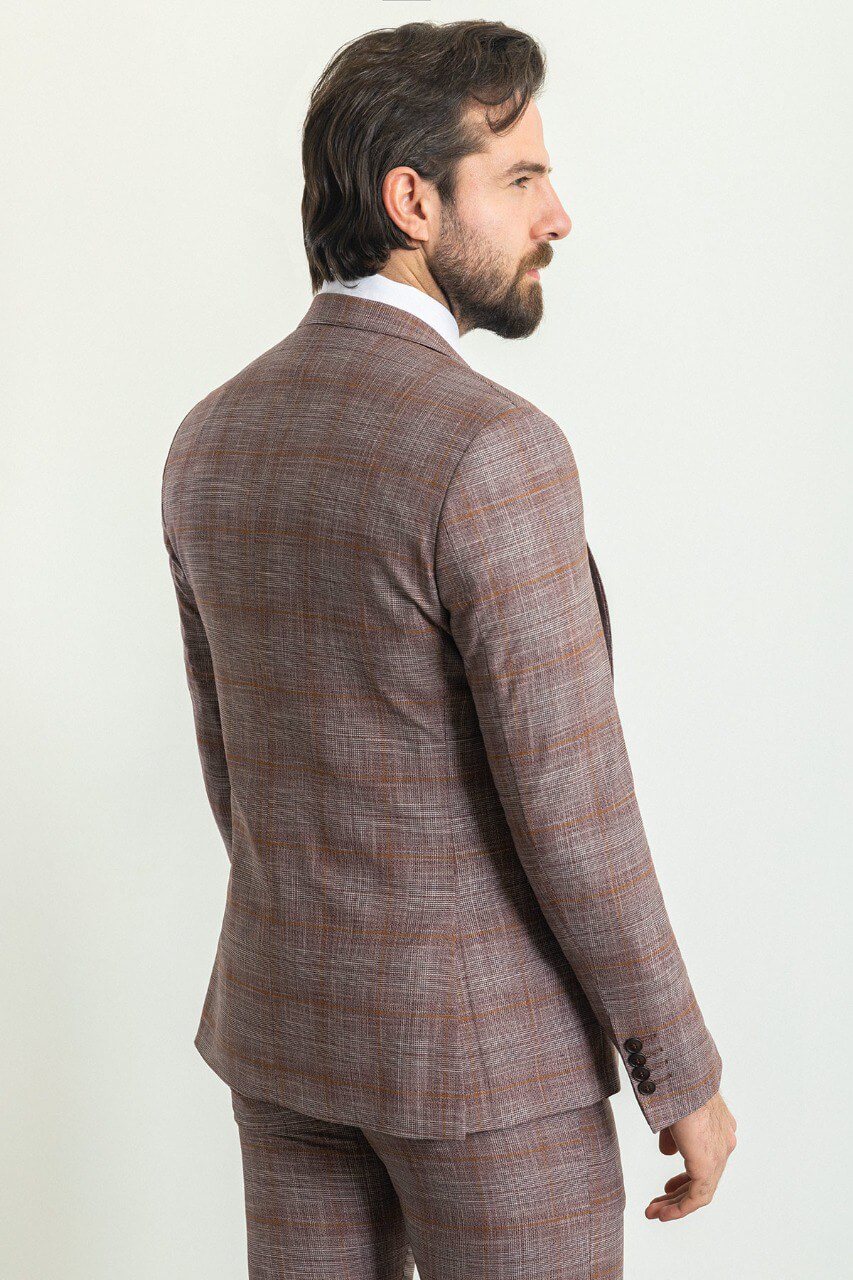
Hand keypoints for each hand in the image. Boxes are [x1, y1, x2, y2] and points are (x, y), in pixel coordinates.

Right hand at [645, 1090, 736, 1221]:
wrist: (681, 1078)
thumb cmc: (674, 1084)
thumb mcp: (672, 1112)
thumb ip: (673, 1135)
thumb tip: (668, 1152)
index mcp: (719, 1126)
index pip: (705, 1159)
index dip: (685, 1176)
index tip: (668, 1188)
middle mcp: (724, 1142)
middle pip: (703, 1178)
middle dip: (678, 1194)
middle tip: (659, 1204)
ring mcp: (719, 1155)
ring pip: (701, 1191)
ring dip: (675, 1205)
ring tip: (654, 1213)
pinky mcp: (708, 1165)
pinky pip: (697, 1197)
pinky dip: (679, 1208)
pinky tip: (663, 1214)